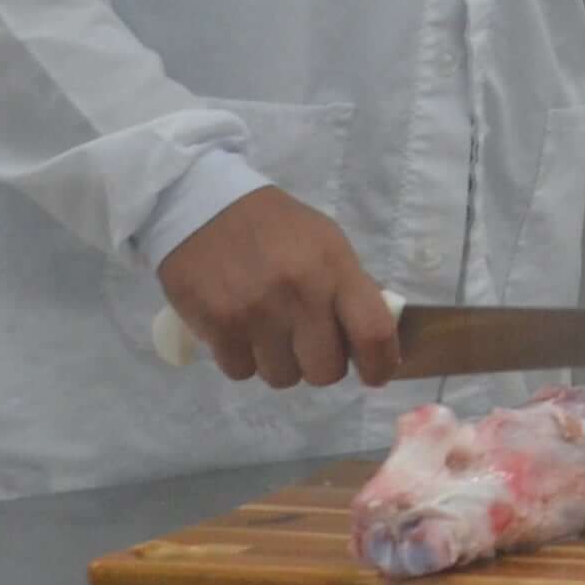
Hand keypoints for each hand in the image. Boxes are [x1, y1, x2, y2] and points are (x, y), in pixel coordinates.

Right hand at [154, 187, 399, 390]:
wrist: (204, 207)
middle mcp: (300, 293)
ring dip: (279, 363)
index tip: (375, 374)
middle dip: (320, 365)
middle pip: (325, 371)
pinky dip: (243, 359)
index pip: (373, 332)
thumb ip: (350, 288)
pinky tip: (240, 330)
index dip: (380, 365)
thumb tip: (371, 338)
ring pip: (282, 378)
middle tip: (308, 344)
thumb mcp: (326, 242)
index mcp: (335, 267)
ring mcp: (256, 312)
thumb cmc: (275, 226)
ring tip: (269, 331)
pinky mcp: (218, 325)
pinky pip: (241, 372)